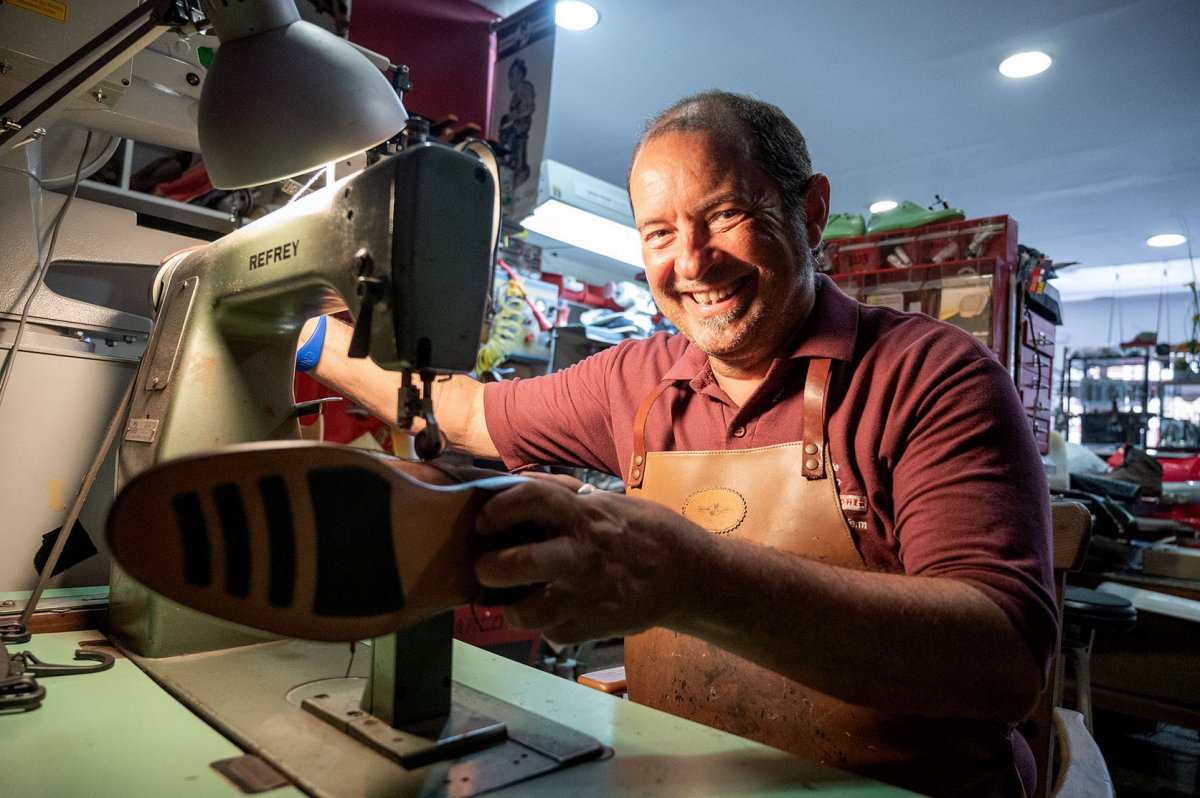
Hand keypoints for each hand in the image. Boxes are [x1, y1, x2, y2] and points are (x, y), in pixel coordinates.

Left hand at [473, 479, 714, 642]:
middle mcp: (582, 552)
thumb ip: (563, 496)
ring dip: (513, 611)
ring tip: (513, 604)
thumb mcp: (607, 501)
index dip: (499, 509)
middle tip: (487, 570)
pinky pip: (555, 634)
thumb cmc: (643, 531)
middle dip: (490, 570)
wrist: (689, 572)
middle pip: (519, 563)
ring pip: (530, 611)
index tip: (485, 522)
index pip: (530, 498)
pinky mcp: (599, 624)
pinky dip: (547, 628)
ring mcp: (590, 592)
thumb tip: (516, 487)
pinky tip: (552, 616)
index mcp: (584, 514)